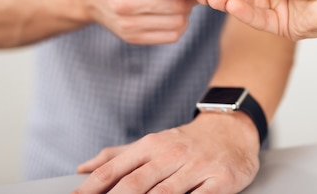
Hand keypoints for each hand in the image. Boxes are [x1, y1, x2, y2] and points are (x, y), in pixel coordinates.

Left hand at [74, 113, 259, 193]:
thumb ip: (118, 156)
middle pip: (135, 184)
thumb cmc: (187, 140)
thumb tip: (83, 168)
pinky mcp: (220, 180)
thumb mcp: (153, 141)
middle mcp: (170, 154)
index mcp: (150, 146)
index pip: (114, 169)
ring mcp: (195, 167)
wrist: (233, 128)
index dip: (92, 188)